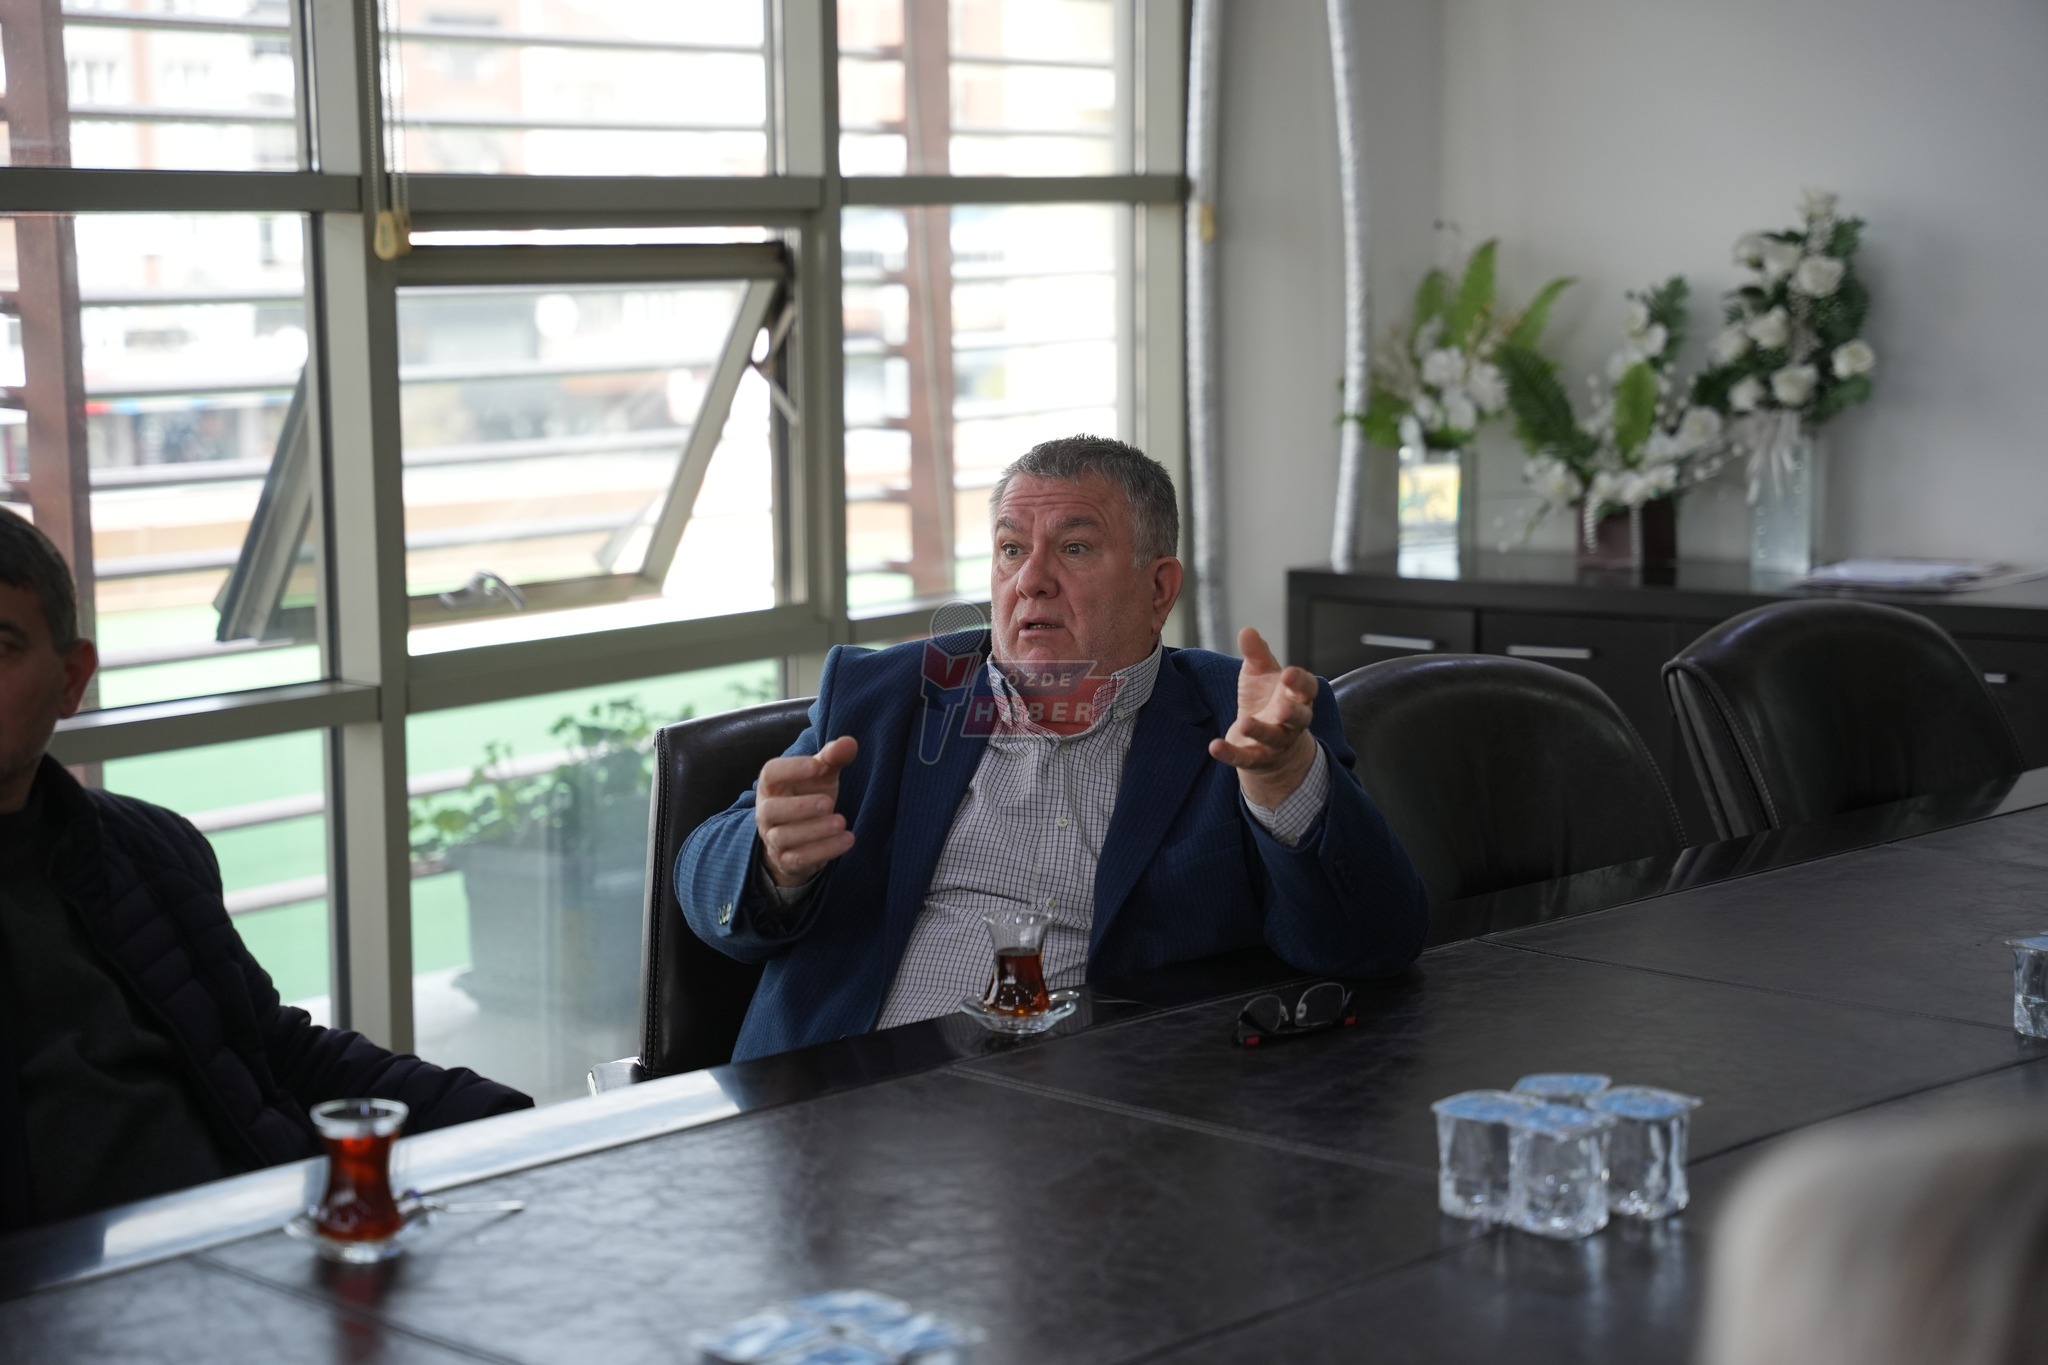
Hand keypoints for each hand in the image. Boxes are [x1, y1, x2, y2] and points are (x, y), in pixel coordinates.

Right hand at [754, 736, 858, 886]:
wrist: (801, 838)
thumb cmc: (809, 796)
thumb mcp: (822, 775)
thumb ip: (833, 758)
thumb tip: (849, 743)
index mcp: (772, 785)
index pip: (770, 773)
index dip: (791, 768)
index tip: (816, 766)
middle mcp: (767, 812)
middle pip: (771, 810)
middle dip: (799, 807)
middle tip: (828, 802)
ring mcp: (774, 838)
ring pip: (784, 837)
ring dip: (814, 831)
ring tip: (841, 822)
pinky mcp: (787, 861)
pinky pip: (799, 859)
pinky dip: (824, 850)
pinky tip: (847, 839)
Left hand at [1208, 627, 1318, 809]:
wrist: (1268, 742)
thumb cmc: (1267, 699)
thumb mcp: (1260, 674)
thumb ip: (1256, 654)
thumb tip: (1247, 630)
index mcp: (1297, 697)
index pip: (1307, 688)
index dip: (1300, 681)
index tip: (1289, 673)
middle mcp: (1291, 722)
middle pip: (1299, 718)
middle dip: (1292, 713)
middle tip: (1282, 708)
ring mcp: (1275, 743)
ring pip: (1273, 739)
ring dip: (1260, 731)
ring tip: (1245, 722)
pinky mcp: (1256, 758)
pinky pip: (1245, 758)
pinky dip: (1230, 753)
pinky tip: (1214, 746)